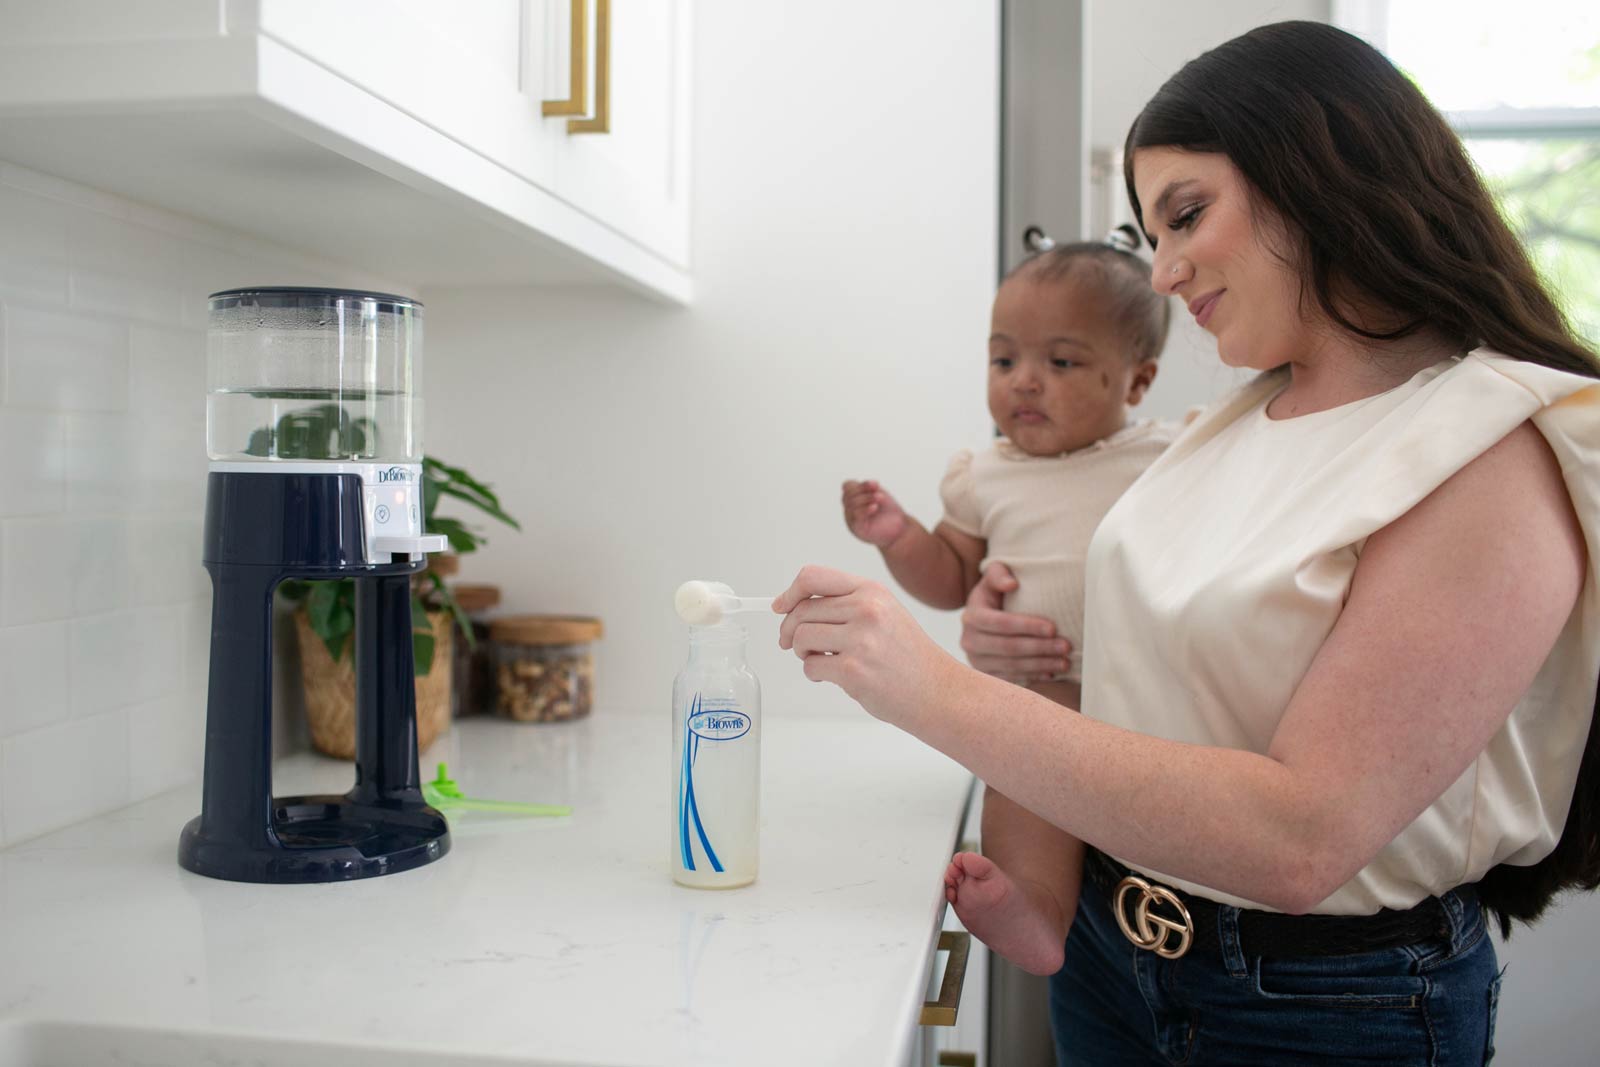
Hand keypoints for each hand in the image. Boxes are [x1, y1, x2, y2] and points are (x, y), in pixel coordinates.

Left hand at [774, 565, 954, 724]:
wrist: (938, 691)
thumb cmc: (909, 657)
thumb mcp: (885, 613)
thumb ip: (847, 604)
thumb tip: (795, 606)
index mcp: (872, 591)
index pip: (813, 577)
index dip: (790, 593)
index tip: (780, 607)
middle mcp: (867, 609)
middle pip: (802, 611)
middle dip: (790, 631)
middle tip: (793, 645)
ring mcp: (860, 640)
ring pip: (801, 638)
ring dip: (802, 653)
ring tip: (820, 661)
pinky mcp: (854, 670)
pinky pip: (810, 667)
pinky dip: (814, 674)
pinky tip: (833, 677)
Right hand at [841, 479, 908, 547]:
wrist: (899, 530)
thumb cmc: (889, 511)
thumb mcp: (877, 494)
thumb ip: (865, 489)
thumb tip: (852, 484)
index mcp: (852, 500)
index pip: (847, 487)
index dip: (861, 484)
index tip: (877, 484)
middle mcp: (849, 510)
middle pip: (848, 494)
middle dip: (864, 490)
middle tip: (880, 494)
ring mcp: (852, 520)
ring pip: (852, 504)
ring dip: (867, 498)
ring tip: (881, 498)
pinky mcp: (858, 530)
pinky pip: (856, 517)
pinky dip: (865, 510)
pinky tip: (875, 507)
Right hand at [960, 563, 1070, 682]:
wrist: (983, 616)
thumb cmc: (996, 592)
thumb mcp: (994, 576)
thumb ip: (999, 574)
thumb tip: (1012, 584)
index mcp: (972, 616)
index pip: (1001, 623)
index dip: (1028, 626)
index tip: (1053, 628)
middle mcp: (969, 640)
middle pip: (1008, 647)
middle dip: (1040, 648)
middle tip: (1066, 646)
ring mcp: (976, 660)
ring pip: (1012, 666)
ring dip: (1040, 665)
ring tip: (1065, 661)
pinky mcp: (985, 675)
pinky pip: (1011, 679)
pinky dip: (1033, 677)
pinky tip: (1052, 673)